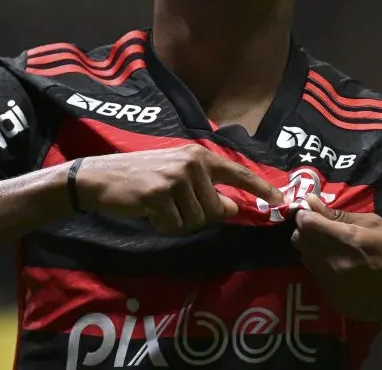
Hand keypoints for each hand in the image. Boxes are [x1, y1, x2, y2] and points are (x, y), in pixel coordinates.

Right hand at [76, 145, 284, 234]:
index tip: (280, 200)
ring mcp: (176, 178)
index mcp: (199, 155)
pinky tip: (150, 211)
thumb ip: (207, 188)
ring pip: (197, 220)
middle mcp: (192, 162)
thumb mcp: (177, 175)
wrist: (101, 178)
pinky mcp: (160, 194)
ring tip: (159, 205)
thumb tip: (232, 207)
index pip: (237, 173)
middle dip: (197, 216)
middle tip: (172, 205)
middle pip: (216, 209)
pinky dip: (163, 225)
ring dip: (178, 221)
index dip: (260, 188)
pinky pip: (176, 225)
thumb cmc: (141, 177)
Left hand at [291, 195, 381, 332]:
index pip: (306, 223)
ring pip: (304, 257)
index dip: (306, 215)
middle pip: (299, 240)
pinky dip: (321, 267)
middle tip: (322, 230)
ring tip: (332, 248)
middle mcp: (334, 262)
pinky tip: (340, 267)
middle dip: (307, 231)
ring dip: (312, 249)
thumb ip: (340, 214)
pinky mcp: (331, 297)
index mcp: (347, 240)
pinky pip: (315, 275)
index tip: (313, 214)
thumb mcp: (376, 225)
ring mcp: (331, 283)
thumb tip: (312, 202)